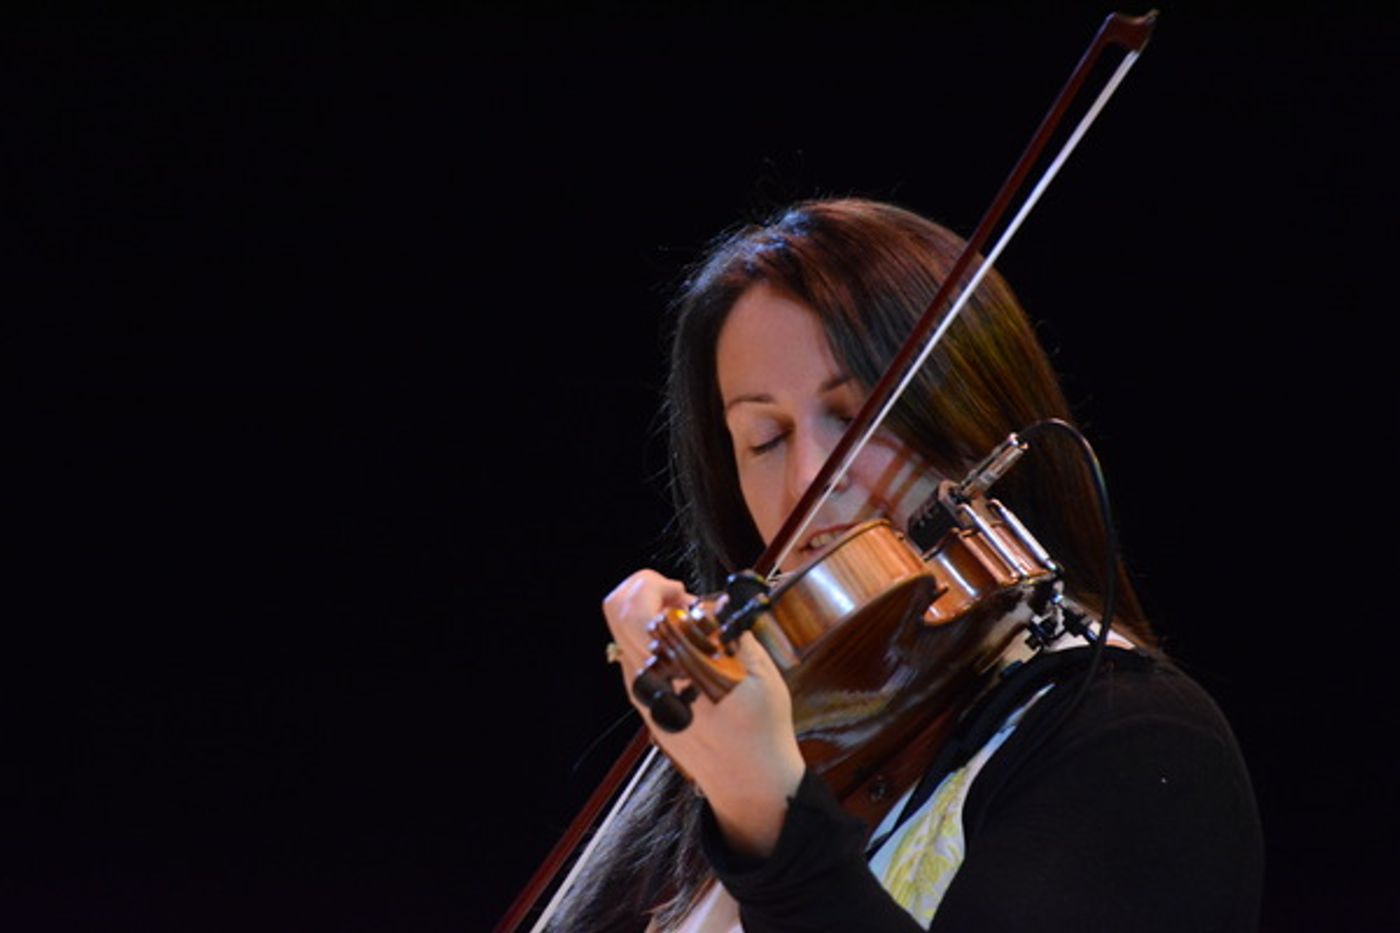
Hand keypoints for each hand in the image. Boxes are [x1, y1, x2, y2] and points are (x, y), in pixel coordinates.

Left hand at [603, 570, 804, 857]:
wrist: (749, 784)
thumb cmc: (759, 732)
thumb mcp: (758, 675)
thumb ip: (732, 632)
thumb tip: (716, 602)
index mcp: (667, 672)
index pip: (632, 609)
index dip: (659, 587)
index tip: (690, 598)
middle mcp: (643, 682)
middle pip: (615, 612)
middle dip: (648, 590)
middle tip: (684, 602)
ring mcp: (640, 694)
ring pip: (623, 634)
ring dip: (651, 614)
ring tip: (693, 627)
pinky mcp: (645, 703)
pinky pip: (635, 655)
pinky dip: (656, 638)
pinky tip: (690, 651)